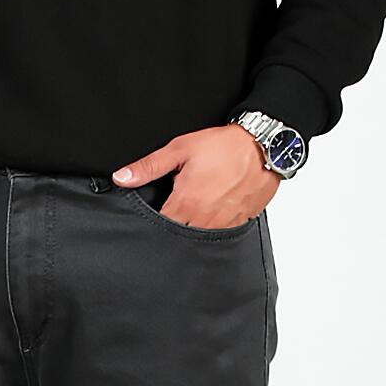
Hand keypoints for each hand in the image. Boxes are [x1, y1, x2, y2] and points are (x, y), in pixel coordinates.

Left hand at [111, 126, 280, 227]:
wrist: (264, 146)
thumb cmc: (224, 147)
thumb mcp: (180, 150)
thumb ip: (148, 167)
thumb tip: (122, 178)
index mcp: (185, 204)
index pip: (160, 227)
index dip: (153, 224)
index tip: (152, 215)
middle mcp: (204, 220)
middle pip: (179, 236)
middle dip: (173, 227)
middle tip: (175, 209)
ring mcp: (223, 224)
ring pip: (200, 239)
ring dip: (194, 228)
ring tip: (194, 210)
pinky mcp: (239, 223)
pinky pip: (221, 235)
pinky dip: (214, 227)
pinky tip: (213, 212)